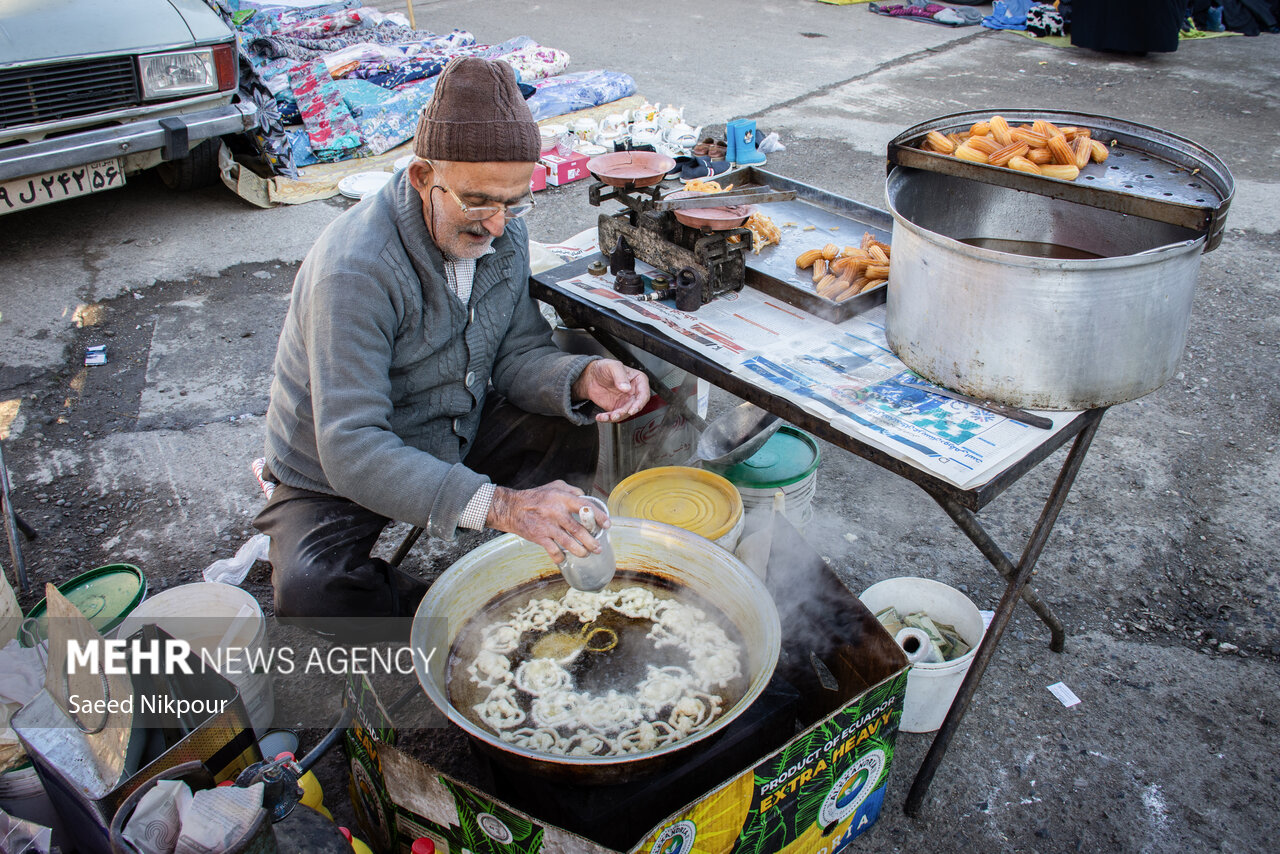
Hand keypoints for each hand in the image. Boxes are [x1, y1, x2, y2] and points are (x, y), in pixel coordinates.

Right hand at [486, 481, 608, 562]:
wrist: (511, 508)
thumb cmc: (535, 497)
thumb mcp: (554, 486)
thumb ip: (572, 490)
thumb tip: (586, 497)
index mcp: (562, 498)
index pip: (585, 506)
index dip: (598, 516)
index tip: (607, 525)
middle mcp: (556, 512)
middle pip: (578, 529)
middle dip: (591, 541)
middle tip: (598, 547)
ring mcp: (547, 526)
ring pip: (568, 542)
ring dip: (580, 551)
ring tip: (586, 554)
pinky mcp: (539, 537)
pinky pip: (553, 550)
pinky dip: (560, 557)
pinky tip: (565, 559)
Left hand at [571, 359, 650, 422]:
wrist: (591, 376)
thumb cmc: (605, 368)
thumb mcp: (613, 367)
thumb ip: (620, 376)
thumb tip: (626, 388)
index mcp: (638, 381)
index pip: (644, 394)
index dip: (640, 403)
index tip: (633, 409)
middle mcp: (633, 392)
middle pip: (634, 406)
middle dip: (625, 412)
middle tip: (616, 414)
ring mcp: (625, 401)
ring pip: (624, 414)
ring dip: (616, 417)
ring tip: (607, 416)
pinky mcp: (616, 408)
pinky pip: (614, 416)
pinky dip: (607, 419)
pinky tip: (600, 417)